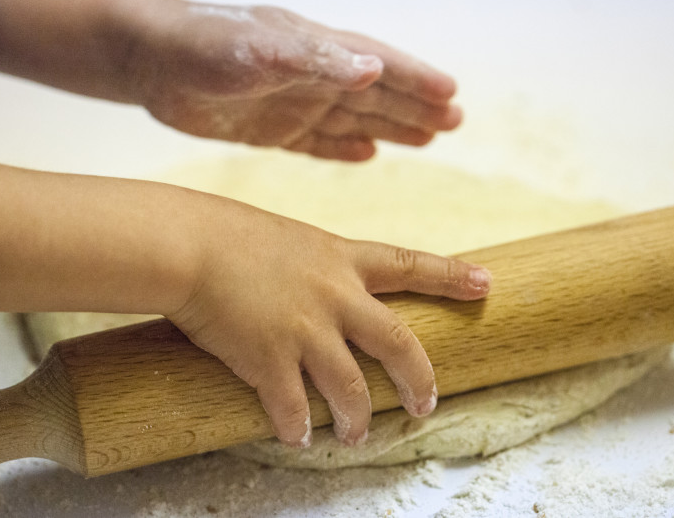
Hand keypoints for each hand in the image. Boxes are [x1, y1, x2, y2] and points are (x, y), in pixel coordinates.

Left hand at [129, 2, 462, 160]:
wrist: (148, 62)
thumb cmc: (200, 44)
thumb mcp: (259, 51)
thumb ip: (315, 60)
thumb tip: (373, 70)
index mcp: (317, 51)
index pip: (380, 66)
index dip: (417, 80)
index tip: (453, 94)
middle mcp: (313, 76)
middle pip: (377, 94)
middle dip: (416, 106)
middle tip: (455, 120)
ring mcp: (294, 103)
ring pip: (355, 118)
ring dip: (391, 127)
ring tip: (427, 137)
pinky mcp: (271, 128)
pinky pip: (319, 142)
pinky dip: (345, 148)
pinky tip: (366, 153)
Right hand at [168, 196, 490, 446]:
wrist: (186, 245)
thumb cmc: (228, 236)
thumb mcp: (289, 240)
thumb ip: (314, 267)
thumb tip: (322, 292)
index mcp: (341, 259)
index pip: (409, 264)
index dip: (451, 275)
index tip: (486, 283)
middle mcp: (334, 295)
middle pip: (398, 343)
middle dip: (419, 379)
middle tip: (425, 405)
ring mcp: (305, 329)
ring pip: (351, 388)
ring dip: (357, 418)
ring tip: (355, 434)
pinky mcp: (269, 358)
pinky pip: (294, 407)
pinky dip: (299, 427)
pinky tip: (300, 438)